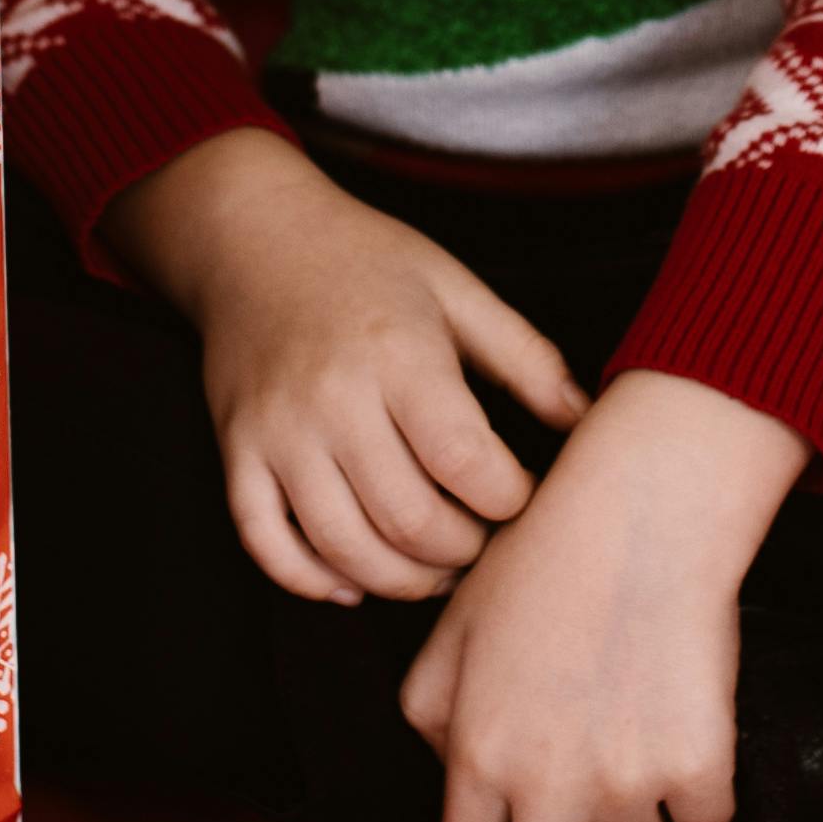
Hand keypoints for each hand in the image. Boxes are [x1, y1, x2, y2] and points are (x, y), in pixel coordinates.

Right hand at [107, 126, 584, 603]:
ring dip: (401, 580)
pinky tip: (353, 584)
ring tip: (437, 569)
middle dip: (463, 552)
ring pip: (342, 545)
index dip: (509, 500)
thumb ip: (525, 357)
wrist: (251, 237)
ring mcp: (276, 432)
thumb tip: (586, 424)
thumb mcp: (455, 287)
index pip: (464, 463)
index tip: (523, 496)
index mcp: (398, 354)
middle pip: (408, 520)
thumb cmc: (366, 262)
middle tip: (485, 541)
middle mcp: (332, 399)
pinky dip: (310, 579)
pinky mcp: (236, 451)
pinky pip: (264, 542)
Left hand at [406, 371, 809, 821]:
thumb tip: (449, 775)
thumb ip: (433, 719)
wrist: (642, 518)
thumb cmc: (541, 561)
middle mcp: (546, 788)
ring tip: (634, 753)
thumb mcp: (450, 635)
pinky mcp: (697, 770)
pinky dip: (700, 796)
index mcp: (476, 757)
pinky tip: (685, 733)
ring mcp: (626, 785)